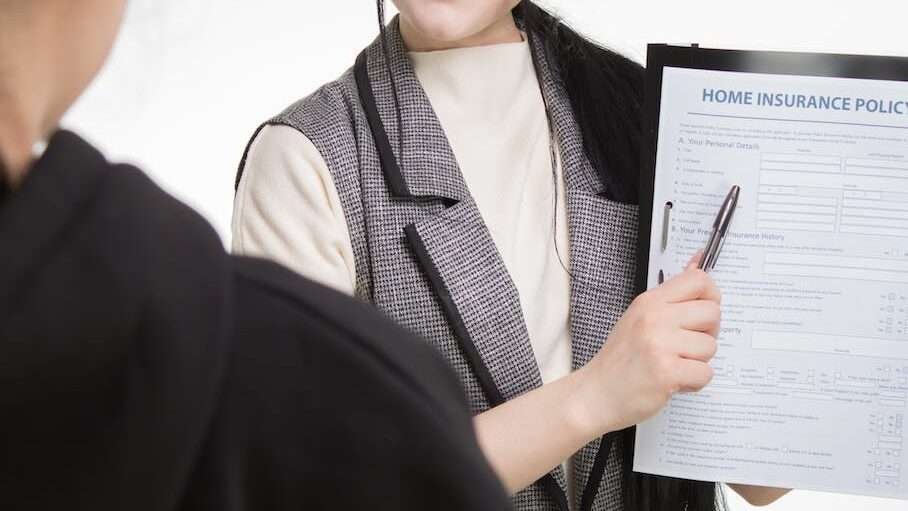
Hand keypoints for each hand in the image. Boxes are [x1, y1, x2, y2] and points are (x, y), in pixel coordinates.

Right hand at [572, 254, 720, 434]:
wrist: (596, 393)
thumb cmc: (620, 359)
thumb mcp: (640, 317)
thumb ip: (672, 296)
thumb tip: (699, 264)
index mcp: (649, 302)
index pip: (698, 281)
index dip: (711, 296)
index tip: (702, 312)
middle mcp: (655, 318)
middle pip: (712, 313)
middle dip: (707, 333)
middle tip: (685, 345)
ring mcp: (660, 345)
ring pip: (710, 346)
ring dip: (698, 361)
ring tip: (673, 365)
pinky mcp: (666, 372)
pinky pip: (705, 373)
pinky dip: (694, 382)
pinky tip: (673, 381)